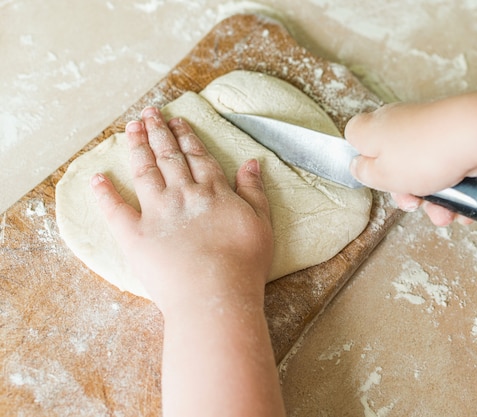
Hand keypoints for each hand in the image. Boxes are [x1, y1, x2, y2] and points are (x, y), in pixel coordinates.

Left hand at [90, 107, 272, 312]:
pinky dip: (105, 194)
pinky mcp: (135, 236)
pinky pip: (115, 210)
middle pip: (168, 157)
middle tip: (149, 113)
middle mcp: (183, 195)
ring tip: (130, 128)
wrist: (217, 296)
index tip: (177, 121)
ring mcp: (157, 213)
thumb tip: (252, 162)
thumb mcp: (262, 223)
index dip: (186, 137)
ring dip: (137, 147)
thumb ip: (254, 191)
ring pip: (145, 171)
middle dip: (158, 132)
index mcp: (213, 192)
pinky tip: (97, 178)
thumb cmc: (244, 264)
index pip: (196, 156)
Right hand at [345, 101, 476, 225]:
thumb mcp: (382, 175)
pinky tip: (462, 205)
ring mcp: (430, 129)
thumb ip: (364, 173)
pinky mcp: (456, 136)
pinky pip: (449, 169)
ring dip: (433, 199)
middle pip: (393, 162)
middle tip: (412, 201)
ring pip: (424, 171)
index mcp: (375, 127)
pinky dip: (455, 189)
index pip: (355, 137)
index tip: (373, 177)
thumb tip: (358, 166)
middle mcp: (401, 123)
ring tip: (443, 212)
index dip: (362, 161)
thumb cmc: (428, 152)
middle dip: (404, 190)